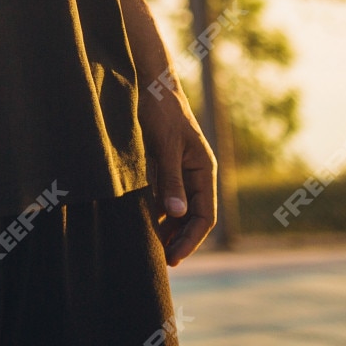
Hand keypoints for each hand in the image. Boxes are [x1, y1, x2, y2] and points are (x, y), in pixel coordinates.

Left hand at [140, 80, 216, 265]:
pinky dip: (156, 212)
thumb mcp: (165, 145)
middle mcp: (195, 174)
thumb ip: (171, 178)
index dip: (190, 239)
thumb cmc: (160, 111)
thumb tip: (178, 214)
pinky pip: (163, 196)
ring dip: (167, 228)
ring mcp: (179, 171)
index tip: (173, 257)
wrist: (148, 84)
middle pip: (192, 217)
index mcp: (204, 170)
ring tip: (151, 249)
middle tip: (161, 262)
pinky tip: (141, 224)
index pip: (204, 216)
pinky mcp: (163, 166)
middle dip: (179, 240)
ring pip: (177, 209)